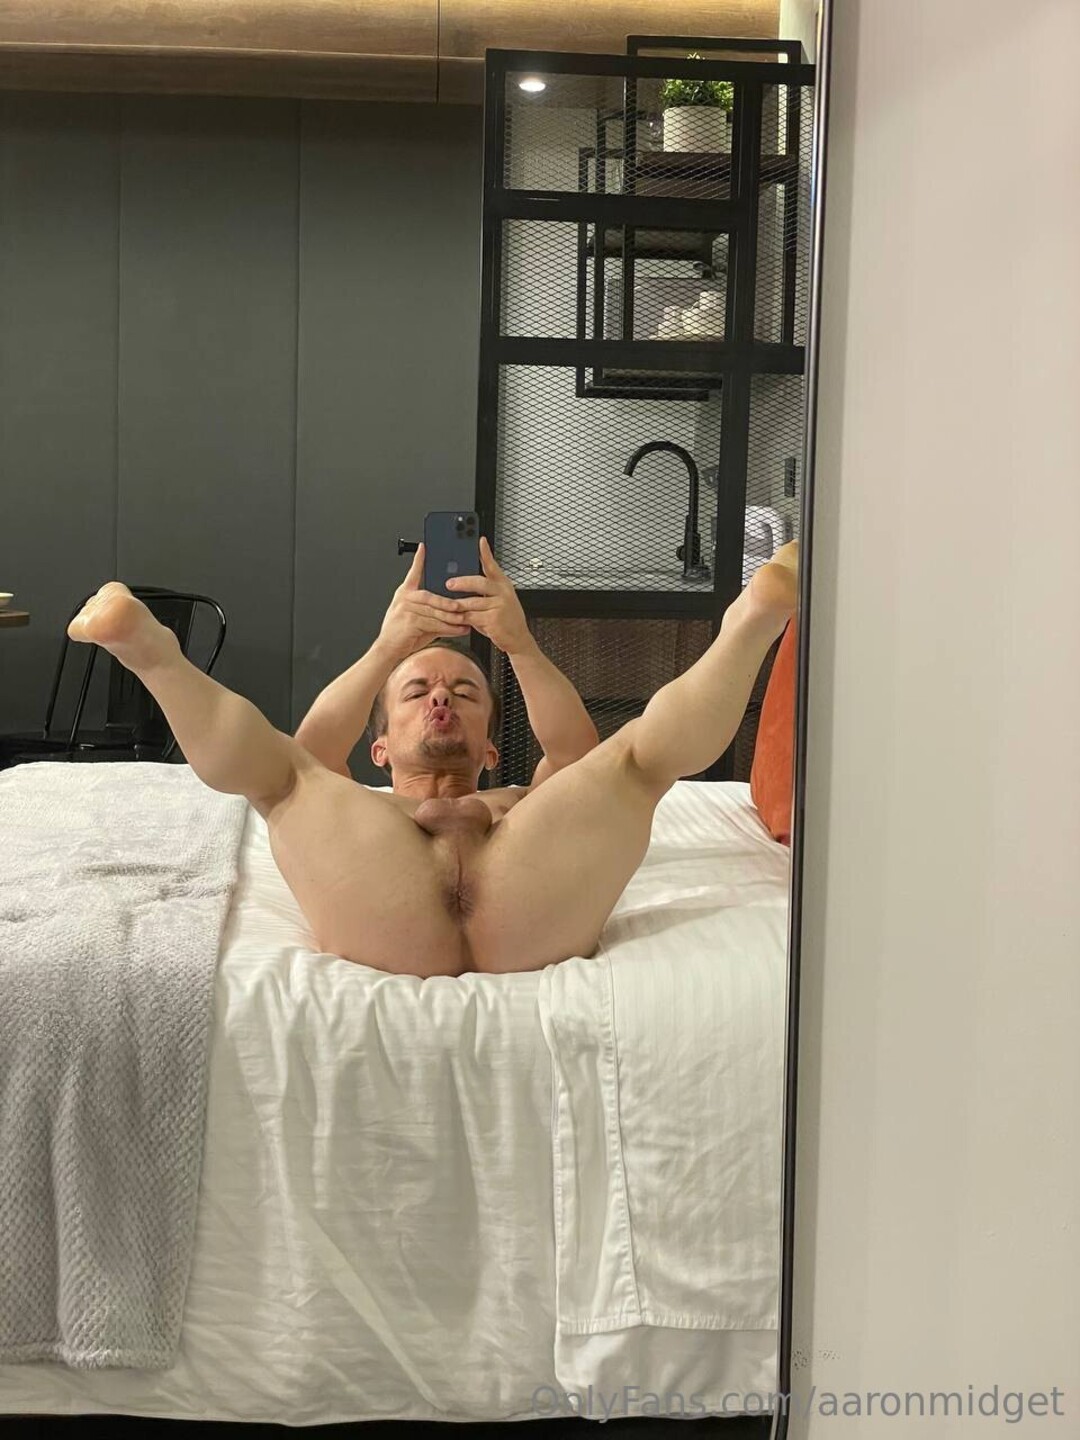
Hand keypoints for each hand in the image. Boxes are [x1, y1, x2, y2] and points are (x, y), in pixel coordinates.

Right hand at [377, 543, 469, 658]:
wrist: (388, 650)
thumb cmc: (403, 636)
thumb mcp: (420, 620)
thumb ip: (435, 613)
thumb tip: (457, 613)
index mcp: (405, 593)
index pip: (413, 573)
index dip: (419, 560)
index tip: (424, 547)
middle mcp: (404, 598)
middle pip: (431, 596)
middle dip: (449, 602)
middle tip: (464, 605)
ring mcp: (405, 609)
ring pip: (435, 611)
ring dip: (452, 617)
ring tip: (465, 620)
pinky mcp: (409, 621)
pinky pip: (434, 623)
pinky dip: (448, 628)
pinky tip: (459, 630)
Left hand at [445, 536, 531, 654]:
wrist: (518, 639)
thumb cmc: (505, 619)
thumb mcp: (498, 600)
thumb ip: (483, 592)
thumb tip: (460, 584)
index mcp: (503, 584)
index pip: (493, 565)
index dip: (486, 553)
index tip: (480, 541)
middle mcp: (503, 593)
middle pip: (480, 582)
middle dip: (462, 583)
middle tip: (448, 584)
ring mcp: (500, 606)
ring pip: (472, 602)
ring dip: (456, 604)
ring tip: (444, 604)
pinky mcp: (494, 620)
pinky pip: (471, 617)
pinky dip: (460, 618)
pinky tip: (454, 618)